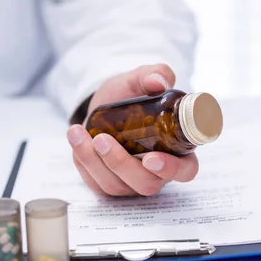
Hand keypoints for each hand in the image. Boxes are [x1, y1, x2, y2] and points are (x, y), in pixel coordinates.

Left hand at [66, 63, 198, 196]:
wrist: (104, 103)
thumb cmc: (130, 95)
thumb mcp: (140, 79)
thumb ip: (155, 74)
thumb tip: (159, 81)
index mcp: (175, 148)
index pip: (185, 170)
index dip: (171, 169)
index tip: (151, 158)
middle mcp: (157, 171)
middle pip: (146, 183)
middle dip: (121, 164)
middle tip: (103, 139)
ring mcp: (131, 181)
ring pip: (117, 185)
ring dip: (94, 161)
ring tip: (78, 133)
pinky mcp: (108, 183)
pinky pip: (96, 183)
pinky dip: (82, 162)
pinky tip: (76, 139)